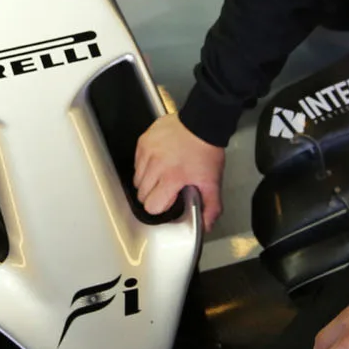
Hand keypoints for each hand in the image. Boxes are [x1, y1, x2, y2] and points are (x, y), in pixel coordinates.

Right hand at [133, 110, 224, 228]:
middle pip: (141, 194)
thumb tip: (206, 226)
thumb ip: (211, 208)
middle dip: (154, 195)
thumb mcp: (212, 182)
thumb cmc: (206, 150)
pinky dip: (145, 166)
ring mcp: (148, 151)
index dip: (161, 206)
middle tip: (167, 187)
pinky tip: (159, 162)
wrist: (202, 123)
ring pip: (137, 179)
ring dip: (148, 181)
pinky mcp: (143, 141)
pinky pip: (136, 162)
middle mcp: (156, 164)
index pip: (152, 206)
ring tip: (163, 174)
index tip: (170, 199)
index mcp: (172, 177)